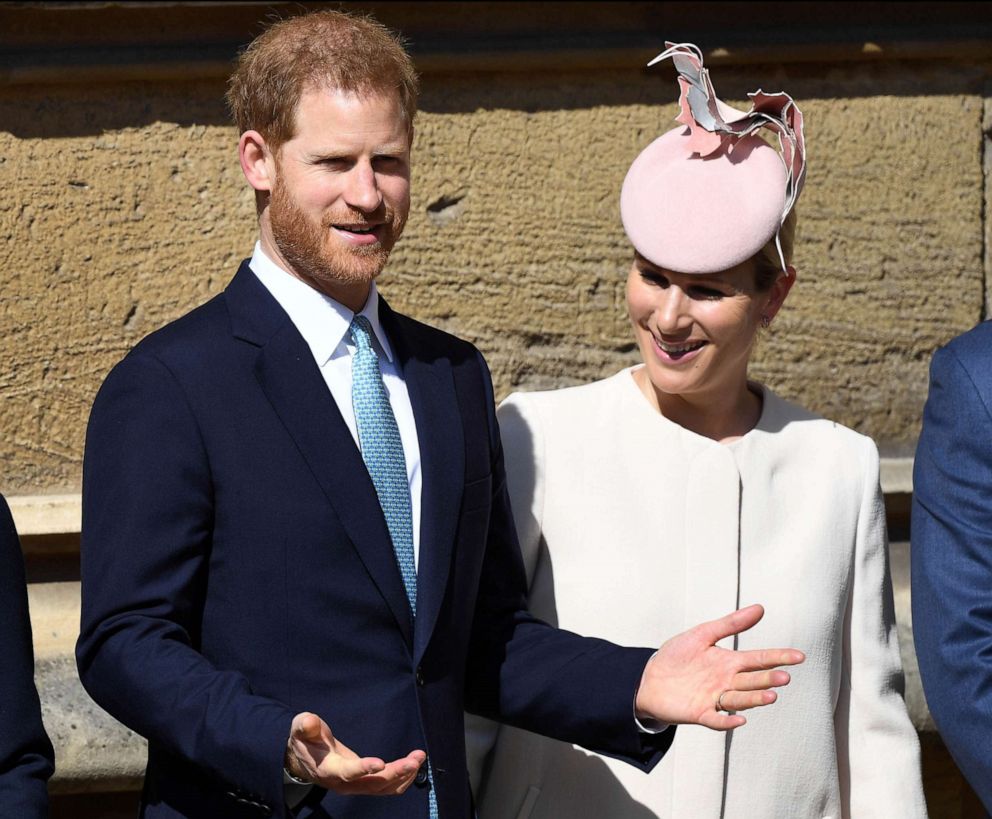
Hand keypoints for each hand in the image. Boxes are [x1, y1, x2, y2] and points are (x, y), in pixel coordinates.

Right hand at [285, 712, 426, 794]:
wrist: (305, 760)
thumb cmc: (306, 740)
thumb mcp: (300, 728)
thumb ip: (305, 726)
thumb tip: (309, 722)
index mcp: (329, 769)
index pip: (348, 773)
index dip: (363, 769)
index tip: (380, 763)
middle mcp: (344, 783)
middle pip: (373, 784)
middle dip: (396, 772)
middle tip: (415, 759)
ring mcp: (356, 786)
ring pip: (384, 788)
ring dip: (404, 775)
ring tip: (419, 757)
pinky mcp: (365, 784)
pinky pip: (387, 787)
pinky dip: (402, 777)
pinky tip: (414, 764)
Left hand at [635, 604, 804, 730]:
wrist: (650, 677)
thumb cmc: (677, 655)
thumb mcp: (703, 634)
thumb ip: (730, 624)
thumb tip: (760, 608)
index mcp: (729, 662)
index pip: (758, 659)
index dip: (778, 658)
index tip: (799, 656)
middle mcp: (726, 681)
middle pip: (752, 681)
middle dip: (768, 679)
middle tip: (784, 677)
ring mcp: (714, 698)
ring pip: (739, 699)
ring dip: (754, 699)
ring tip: (771, 695)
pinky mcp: (700, 712)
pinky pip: (716, 719)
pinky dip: (726, 721)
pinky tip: (738, 719)